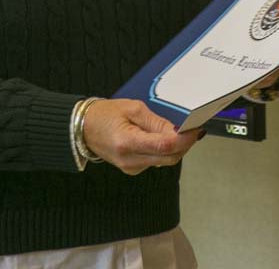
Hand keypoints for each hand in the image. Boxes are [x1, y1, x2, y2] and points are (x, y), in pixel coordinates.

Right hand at [82, 99, 200, 175]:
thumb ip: (156, 122)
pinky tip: (163, 138)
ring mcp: (132, 167)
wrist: (83, 129)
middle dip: (185, 144)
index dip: (184, 138)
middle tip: (192, 129)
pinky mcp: (133, 169)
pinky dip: (165, 151)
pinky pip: (156, 161)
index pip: (165, 145)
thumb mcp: (133, 109)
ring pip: (165, 161)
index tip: (195, 129)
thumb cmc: (105, 115)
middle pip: (169, 158)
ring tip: (178, 131)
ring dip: (176, 147)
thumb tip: (178, 130)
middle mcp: (130, 160)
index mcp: (128, 142)